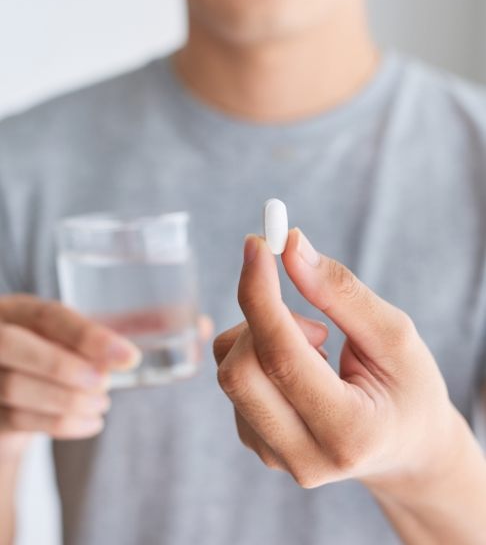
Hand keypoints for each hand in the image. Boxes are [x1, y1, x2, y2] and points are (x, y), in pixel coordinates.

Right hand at [0, 294, 143, 451]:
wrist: (10, 400)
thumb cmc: (45, 358)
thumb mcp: (65, 340)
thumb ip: (94, 341)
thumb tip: (138, 344)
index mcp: (16, 310)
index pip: (48, 315)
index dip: (88, 335)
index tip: (128, 356)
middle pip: (12, 344)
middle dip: (62, 365)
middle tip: (103, 382)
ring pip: (14, 386)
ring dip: (67, 399)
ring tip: (102, 404)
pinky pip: (18, 419)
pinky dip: (62, 423)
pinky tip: (91, 422)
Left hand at [214, 229, 458, 490]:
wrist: (405, 447)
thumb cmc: (409, 388)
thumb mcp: (395, 335)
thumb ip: (341, 292)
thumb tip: (290, 247)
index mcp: (349, 432)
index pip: (282, 358)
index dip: (261, 295)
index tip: (256, 245)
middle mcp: (305, 456)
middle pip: (239, 371)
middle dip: (262, 320)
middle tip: (313, 318)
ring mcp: (274, 456)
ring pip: (230, 372)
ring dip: (264, 337)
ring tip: (319, 349)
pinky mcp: (257, 444)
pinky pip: (233, 381)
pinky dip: (259, 355)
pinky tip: (301, 369)